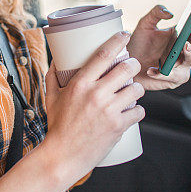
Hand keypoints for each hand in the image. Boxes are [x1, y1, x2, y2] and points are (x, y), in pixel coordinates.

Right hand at [43, 31, 145, 183]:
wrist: (62, 156)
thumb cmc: (56, 126)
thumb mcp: (51, 97)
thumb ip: (52, 76)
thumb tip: (56, 58)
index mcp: (80, 83)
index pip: (104, 54)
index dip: (117, 41)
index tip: (124, 35)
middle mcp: (96, 94)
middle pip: (126, 68)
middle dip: (134, 64)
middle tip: (132, 66)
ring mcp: (109, 110)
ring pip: (136, 89)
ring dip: (137, 88)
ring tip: (132, 91)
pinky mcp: (118, 126)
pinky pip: (139, 111)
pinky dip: (138, 110)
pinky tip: (133, 111)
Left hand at [126, 0, 190, 90]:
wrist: (127, 64)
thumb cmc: (138, 44)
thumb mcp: (145, 24)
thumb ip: (156, 13)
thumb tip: (170, 13)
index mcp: (180, 35)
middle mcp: (184, 49)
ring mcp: (181, 65)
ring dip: (189, 53)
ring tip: (184, 46)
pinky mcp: (173, 79)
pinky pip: (173, 76)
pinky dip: (162, 73)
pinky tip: (152, 69)